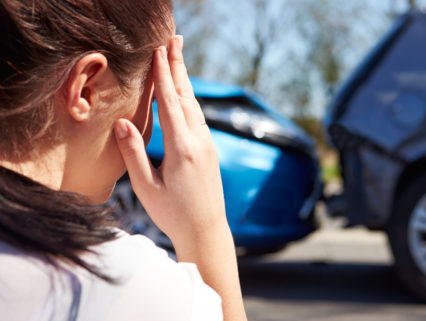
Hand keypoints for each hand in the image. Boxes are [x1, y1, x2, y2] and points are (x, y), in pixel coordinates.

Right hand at [113, 36, 225, 242]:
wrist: (207, 230)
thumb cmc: (173, 214)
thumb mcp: (146, 187)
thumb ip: (134, 153)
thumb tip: (122, 121)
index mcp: (181, 149)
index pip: (170, 103)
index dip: (163, 75)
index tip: (158, 50)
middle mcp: (199, 142)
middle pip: (187, 96)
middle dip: (178, 66)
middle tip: (174, 39)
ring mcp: (208, 145)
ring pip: (195, 106)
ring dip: (185, 80)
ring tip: (177, 57)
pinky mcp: (210, 151)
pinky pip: (199, 118)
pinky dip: (189, 100)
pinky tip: (184, 93)